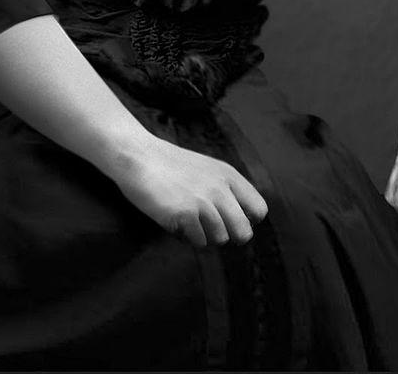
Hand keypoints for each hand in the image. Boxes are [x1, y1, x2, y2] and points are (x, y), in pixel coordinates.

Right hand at [113, 132, 268, 247]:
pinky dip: (188, 237)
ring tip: (189, 220)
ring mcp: (203, 201)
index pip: (258, 210)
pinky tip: (176, 221)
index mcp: (229, 175)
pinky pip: (198, 242)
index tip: (231, 220)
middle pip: (243, 231)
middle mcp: (220, 188)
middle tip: (210, 228)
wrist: (139, 156)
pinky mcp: (185, 214)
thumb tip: (240, 221)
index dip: (247, 221)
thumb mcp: (207, 169)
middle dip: (229, 236)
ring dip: (205, 236)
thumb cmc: (170, 165)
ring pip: (220, 239)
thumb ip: (225, 189)